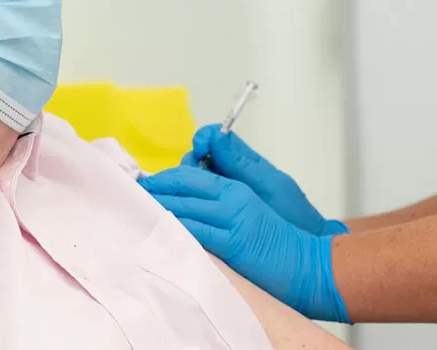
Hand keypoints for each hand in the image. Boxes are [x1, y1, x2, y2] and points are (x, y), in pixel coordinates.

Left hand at [141, 165, 349, 322]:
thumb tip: (196, 186)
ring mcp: (231, 220)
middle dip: (152, 190)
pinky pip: (193, 233)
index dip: (163, 178)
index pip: (189, 173)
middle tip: (128, 195)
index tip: (144, 184)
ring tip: (134, 211)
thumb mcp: (258, 200)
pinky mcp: (232, 244)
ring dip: (156, 208)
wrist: (308, 262)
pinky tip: (157, 231)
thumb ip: (227, 190)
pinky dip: (173, 229)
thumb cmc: (284, 235)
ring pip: (182, 208)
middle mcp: (231, 198)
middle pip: (180, 186)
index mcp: (235, 186)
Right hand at [184, 126, 348, 235]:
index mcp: (244, 161)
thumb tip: (216, 136)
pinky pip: (197, 201)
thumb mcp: (267, 185)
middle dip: (189, 162)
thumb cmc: (290, 212)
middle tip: (190, 177)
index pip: (215, 138)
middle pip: (198, 158)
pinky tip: (185, 210)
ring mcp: (222, 193)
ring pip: (194, 179)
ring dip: (185, 183)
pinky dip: (187, 201)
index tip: (199, 149)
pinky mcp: (216, 213)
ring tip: (185, 195)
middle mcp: (229, 174)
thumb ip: (241, 163)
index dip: (203, 139)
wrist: (300, 247)